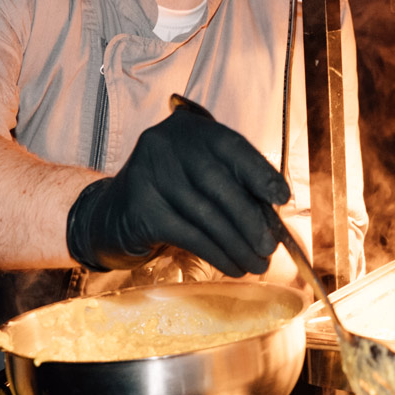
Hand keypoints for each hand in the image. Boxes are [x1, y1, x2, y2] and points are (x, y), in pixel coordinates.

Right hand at [66, 107, 289, 275]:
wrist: (111, 217)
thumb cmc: (169, 197)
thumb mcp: (199, 179)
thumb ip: (233, 186)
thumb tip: (274, 217)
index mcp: (188, 129)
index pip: (231, 146)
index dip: (260, 172)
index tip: (282, 198)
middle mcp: (164, 143)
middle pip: (218, 183)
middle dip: (250, 219)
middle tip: (270, 247)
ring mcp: (147, 174)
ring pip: (205, 214)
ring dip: (237, 244)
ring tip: (257, 264)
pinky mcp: (140, 208)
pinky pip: (188, 234)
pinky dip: (217, 254)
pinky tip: (233, 266)